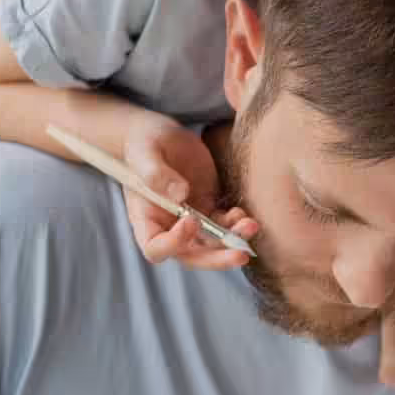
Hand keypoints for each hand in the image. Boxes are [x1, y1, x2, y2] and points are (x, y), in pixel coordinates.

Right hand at [122, 115, 258, 270]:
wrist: (161, 136)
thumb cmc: (144, 144)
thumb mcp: (144, 153)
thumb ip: (155, 173)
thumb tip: (180, 195)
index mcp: (145, 219)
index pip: (155, 247)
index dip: (174, 243)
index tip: (191, 220)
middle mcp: (169, 226)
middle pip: (191, 255)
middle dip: (217, 258)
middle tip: (239, 255)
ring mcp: (191, 219)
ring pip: (213, 243)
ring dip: (233, 240)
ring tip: (251, 225)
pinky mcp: (209, 207)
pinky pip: (224, 224)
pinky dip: (236, 224)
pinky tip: (245, 214)